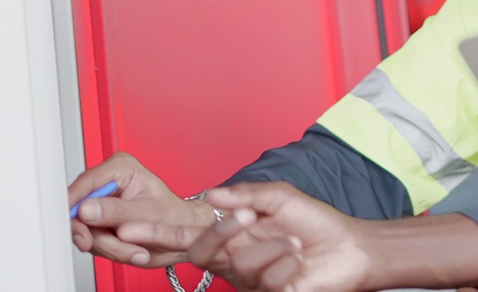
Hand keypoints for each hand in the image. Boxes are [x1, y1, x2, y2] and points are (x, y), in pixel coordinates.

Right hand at [68, 151, 216, 266]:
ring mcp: (101, 204)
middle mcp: (108, 183)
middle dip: (94, 233)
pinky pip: (91, 240)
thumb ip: (116, 212)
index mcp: (121, 168)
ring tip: (132, 248)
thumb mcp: (147, 213)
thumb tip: (86, 209)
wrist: (180, 236)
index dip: (73, 203)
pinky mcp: (98, 222)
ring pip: (84, 228)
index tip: (72, 222)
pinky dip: (109, 249)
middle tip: (109, 245)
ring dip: (106, 245)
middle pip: (79, 208)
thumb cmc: (172, 218)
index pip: (85, 183)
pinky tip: (128, 248)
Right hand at [119, 181, 372, 291]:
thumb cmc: (315, 222)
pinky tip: (301, 264)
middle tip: (248, 217)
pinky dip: (289, 267)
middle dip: (222, 233)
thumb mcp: (280, 197)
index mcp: (229, 235)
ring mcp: (248, 282)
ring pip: (243, 265)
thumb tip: (212, 195)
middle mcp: (232, 260)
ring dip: (275, 247)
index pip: (185, 235)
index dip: (156, 232)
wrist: (349, 247)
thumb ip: (246, 194)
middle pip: (204, 251)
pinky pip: (269, 282)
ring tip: (296, 242)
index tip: (127, 226)